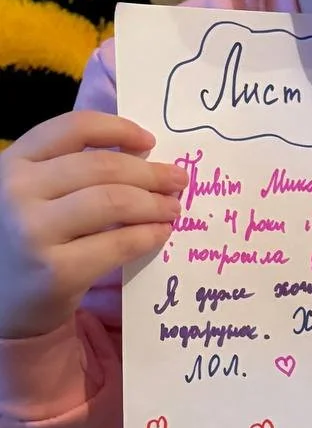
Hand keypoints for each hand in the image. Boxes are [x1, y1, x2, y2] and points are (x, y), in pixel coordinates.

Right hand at [0, 111, 186, 338]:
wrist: (4, 299)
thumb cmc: (30, 235)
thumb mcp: (36, 188)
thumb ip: (71, 158)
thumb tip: (131, 128)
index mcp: (14, 161)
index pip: (74, 128)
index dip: (119, 129)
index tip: (149, 141)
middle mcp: (16, 191)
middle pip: (103, 166)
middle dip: (151, 172)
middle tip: (178, 180)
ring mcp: (33, 231)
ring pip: (114, 201)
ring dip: (154, 203)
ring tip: (172, 208)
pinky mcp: (56, 271)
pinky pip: (119, 243)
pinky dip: (148, 235)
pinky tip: (160, 233)